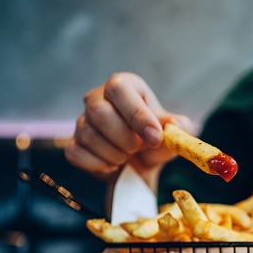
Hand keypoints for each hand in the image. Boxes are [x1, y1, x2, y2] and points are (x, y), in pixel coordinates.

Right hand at [65, 72, 194, 185]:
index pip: (119, 89)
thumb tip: (175, 125)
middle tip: (139, 148)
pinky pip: (77, 154)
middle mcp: (98, 97)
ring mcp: (82, 121)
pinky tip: (112, 164)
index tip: (155, 138)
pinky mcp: (73, 144)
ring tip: (128, 156)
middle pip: (99, 113)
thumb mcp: (174, 133)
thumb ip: (179, 127)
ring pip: (89, 136)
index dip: (137, 115)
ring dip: (115, 154)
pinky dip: (99, 165)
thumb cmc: (155, 141)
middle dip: (125, 139)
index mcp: (124, 86)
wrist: (140, 166)